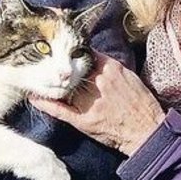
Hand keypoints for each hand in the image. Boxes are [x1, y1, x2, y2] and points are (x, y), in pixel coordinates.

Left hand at [30, 53, 164, 156]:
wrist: (147, 131)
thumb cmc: (143, 105)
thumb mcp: (131, 78)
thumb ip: (112, 68)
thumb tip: (95, 58)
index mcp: (111, 69)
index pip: (85, 53)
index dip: (73, 51)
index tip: (64, 48)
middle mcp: (97, 82)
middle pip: (71, 69)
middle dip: (59, 66)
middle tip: (43, 58)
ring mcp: (89, 102)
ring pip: (63, 87)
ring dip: (49, 83)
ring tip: (33, 76)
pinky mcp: (83, 120)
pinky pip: (59, 110)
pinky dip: (45, 103)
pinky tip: (33, 97)